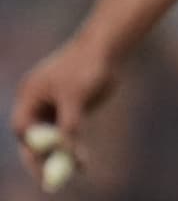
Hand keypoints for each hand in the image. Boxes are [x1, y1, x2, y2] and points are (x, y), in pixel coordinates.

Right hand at [12, 39, 113, 183]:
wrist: (107, 46)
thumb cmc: (88, 66)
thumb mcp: (76, 96)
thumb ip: (69, 122)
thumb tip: (66, 149)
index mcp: (29, 94)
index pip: (23, 128)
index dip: (32, 147)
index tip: (44, 164)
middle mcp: (37, 101)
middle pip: (34, 135)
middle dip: (44, 157)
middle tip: (54, 178)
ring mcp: (52, 104)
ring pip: (52, 136)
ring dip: (62, 153)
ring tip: (79, 167)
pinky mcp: (68, 107)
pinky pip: (66, 131)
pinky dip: (73, 145)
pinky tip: (82, 160)